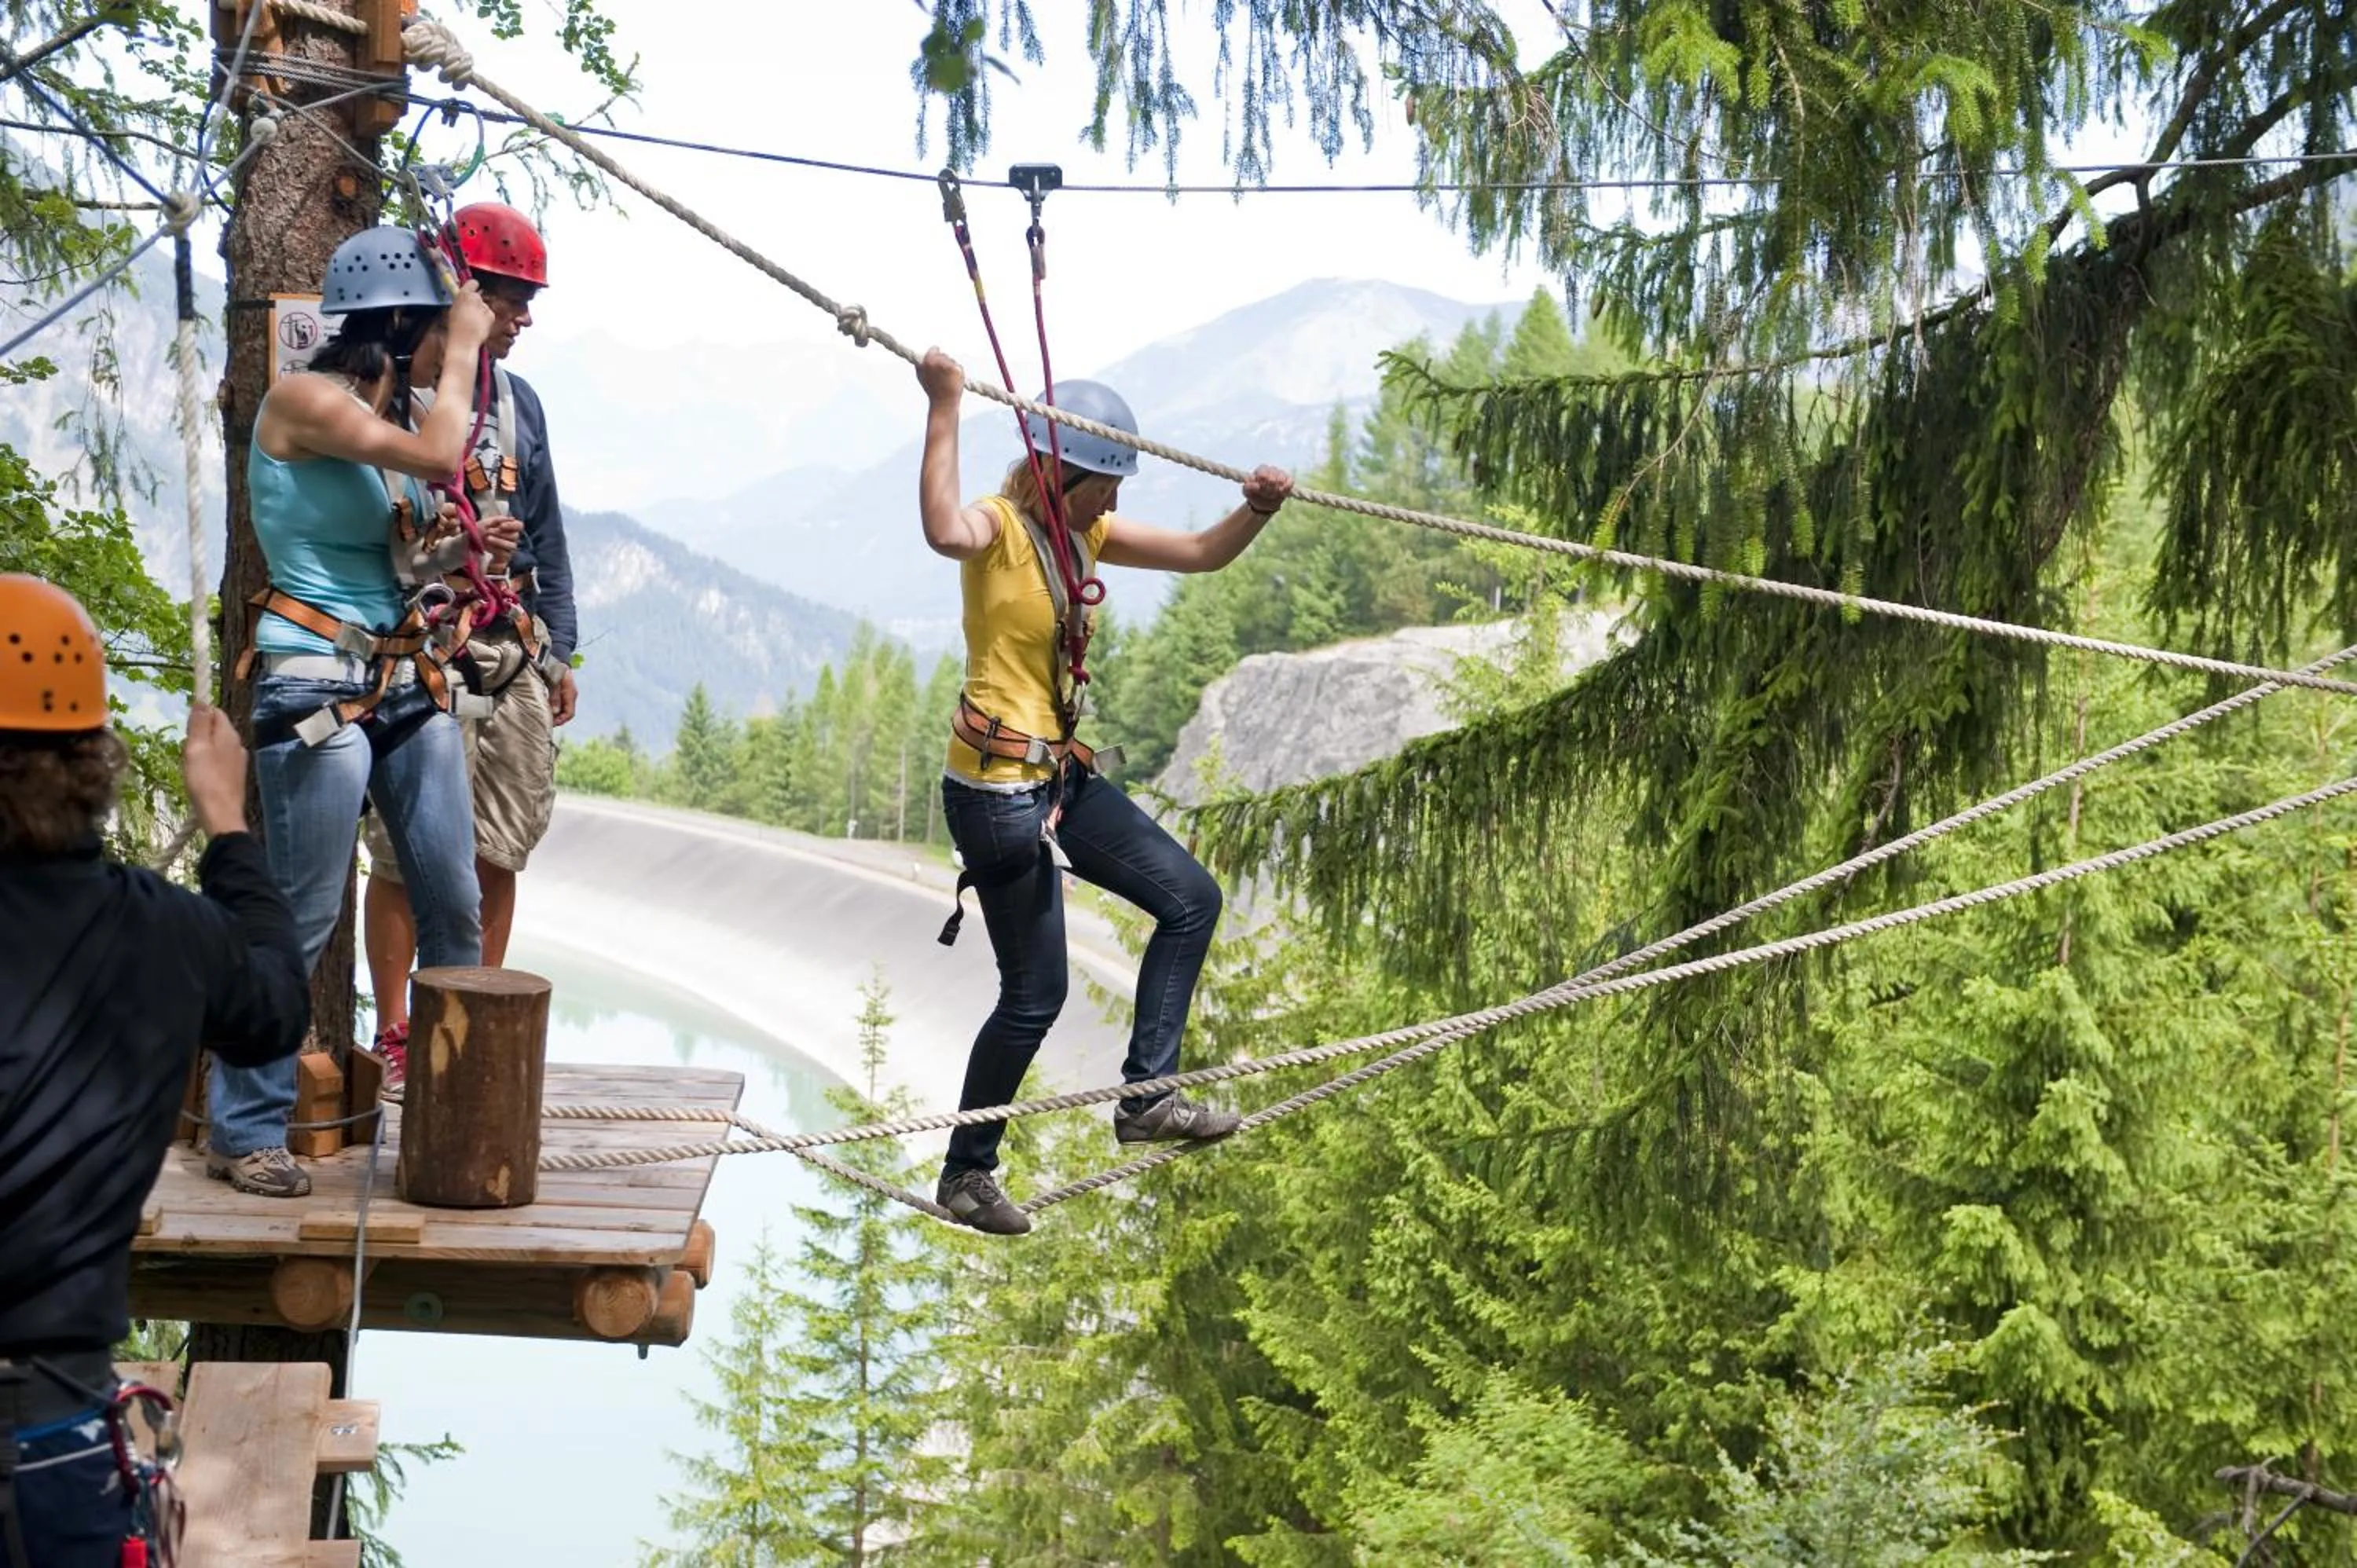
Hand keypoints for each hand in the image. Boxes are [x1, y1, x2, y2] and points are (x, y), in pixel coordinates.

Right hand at [183, 703, 248, 837]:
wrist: (220, 814)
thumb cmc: (204, 779)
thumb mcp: (197, 747)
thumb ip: (200, 723)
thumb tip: (202, 700)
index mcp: (230, 735)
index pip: (216, 712)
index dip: (200, 714)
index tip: (186, 728)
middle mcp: (238, 745)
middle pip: (217, 728)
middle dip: (200, 732)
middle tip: (187, 748)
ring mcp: (239, 761)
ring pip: (218, 745)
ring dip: (203, 748)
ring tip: (191, 762)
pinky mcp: (235, 776)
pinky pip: (220, 760)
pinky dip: (208, 761)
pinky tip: (200, 774)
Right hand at [448, 281, 493, 351]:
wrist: (464, 340)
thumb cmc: (456, 327)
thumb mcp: (454, 310)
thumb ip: (461, 301)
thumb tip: (464, 299)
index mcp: (463, 295)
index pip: (472, 283)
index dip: (473, 287)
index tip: (472, 290)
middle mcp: (475, 298)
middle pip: (478, 297)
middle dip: (477, 303)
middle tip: (471, 313)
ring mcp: (484, 306)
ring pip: (484, 306)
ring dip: (481, 312)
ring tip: (474, 323)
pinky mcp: (491, 314)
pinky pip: (489, 314)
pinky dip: (487, 319)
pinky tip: (480, 326)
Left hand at [482, 511, 523, 569]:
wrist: (473, 544)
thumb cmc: (482, 531)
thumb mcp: (487, 523)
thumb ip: (498, 520)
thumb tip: (511, 518)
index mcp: (511, 528)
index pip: (519, 525)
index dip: (512, 525)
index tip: (501, 526)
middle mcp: (513, 538)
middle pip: (515, 536)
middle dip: (501, 533)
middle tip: (488, 531)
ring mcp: (510, 548)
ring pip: (511, 545)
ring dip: (499, 541)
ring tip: (488, 538)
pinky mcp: (506, 556)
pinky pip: (504, 554)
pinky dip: (495, 549)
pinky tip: (487, 547)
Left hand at [550, 668, 577, 725]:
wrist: (554, 656)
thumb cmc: (553, 668)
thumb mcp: (553, 682)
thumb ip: (554, 697)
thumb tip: (555, 712)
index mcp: (570, 693)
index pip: (569, 713)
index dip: (561, 720)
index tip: (551, 724)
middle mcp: (571, 694)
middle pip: (566, 712)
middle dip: (557, 719)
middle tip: (546, 723)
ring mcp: (567, 693)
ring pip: (563, 709)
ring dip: (555, 714)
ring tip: (545, 717)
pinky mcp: (562, 690)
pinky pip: (560, 703)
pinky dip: (554, 708)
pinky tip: (546, 709)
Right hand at [917, 347, 963, 405]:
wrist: (943, 402)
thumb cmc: (932, 391)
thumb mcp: (920, 376)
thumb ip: (921, 364)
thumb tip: (921, 356)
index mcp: (928, 360)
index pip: (934, 349)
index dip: (936, 355)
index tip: (937, 362)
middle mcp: (937, 361)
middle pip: (944, 355)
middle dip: (944, 363)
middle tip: (943, 375)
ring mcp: (948, 365)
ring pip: (952, 361)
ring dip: (952, 368)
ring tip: (948, 380)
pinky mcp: (957, 369)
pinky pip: (959, 367)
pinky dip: (959, 373)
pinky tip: (954, 381)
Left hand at [1242, 465, 1292, 514]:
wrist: (1264, 504)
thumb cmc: (1254, 495)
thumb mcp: (1247, 492)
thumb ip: (1248, 487)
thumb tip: (1256, 485)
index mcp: (1260, 470)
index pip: (1263, 470)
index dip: (1263, 478)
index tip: (1260, 487)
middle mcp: (1271, 470)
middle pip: (1273, 473)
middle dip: (1270, 486)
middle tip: (1266, 493)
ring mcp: (1281, 475)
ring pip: (1281, 477)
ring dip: (1277, 488)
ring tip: (1272, 495)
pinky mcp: (1288, 481)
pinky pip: (1290, 481)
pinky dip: (1286, 487)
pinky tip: (1281, 492)